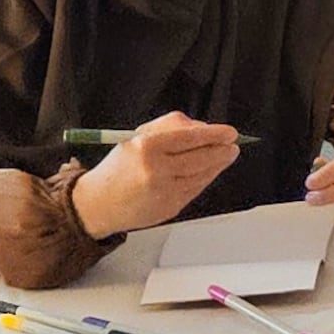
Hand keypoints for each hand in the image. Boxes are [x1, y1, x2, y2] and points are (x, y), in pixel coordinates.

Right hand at [71, 113, 241, 236]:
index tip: (229, 132)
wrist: (100, 203)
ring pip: (202, 174)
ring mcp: (165, 191)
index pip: (189, 138)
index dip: (214, 134)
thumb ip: (170, 127)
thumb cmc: (119, 167)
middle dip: (221, 150)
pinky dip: (207, 178)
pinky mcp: (171, 207)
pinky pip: (196, 189)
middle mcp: (156, 170)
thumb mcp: (137, 136)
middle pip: (200, 157)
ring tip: (226, 155)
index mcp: (146, 147)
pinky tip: (211, 170)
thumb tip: (203, 128)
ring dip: (218, 164)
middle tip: (233, 144)